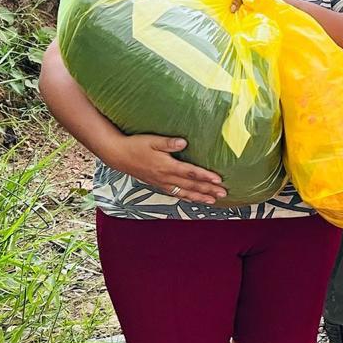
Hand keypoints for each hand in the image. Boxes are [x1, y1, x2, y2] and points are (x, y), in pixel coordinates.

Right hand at [105, 134, 226, 204]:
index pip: (190, 173)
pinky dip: (186, 198)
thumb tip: (184, 142)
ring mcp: (161, 183)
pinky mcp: (157, 184)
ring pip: (184, 193)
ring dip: (199, 197)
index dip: (205, 177)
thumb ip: (168, 142)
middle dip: (208, 190)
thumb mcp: (152, 141)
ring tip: (212, 201)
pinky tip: (193, 199)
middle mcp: (165, 177)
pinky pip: (175, 193)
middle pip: (191, 186)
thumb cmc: (136, 145)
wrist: (118, 155)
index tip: (218, 180)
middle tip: (223, 194)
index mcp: (166, 166)